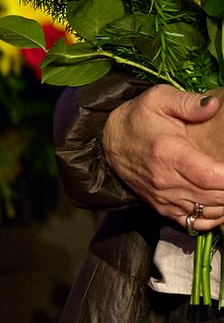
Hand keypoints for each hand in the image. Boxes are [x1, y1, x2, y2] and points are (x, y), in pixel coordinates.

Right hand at [102, 87, 223, 227]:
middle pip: (214, 196)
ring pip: (207, 211)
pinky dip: (212, 218)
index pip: (213, 176)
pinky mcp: (161, 207)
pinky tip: (219, 206)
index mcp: (169, 153)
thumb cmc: (138, 118)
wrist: (109, 141)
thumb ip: (188, 102)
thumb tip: (214, 105)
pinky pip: (193, 223)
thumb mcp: (158, 99)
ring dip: (223, 203)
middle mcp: (166, 180)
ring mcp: (164, 197)